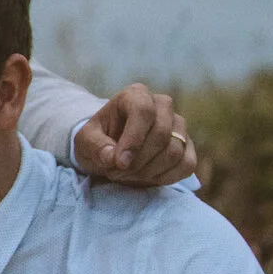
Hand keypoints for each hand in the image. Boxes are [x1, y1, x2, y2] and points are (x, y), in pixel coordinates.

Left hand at [74, 83, 196, 185]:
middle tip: (116, 172)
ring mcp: (178, 125)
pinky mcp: (187, 146)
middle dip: (138, 161)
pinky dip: (166, 177)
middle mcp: (162, 105)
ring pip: (174, 152)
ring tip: (126, 175)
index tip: (119, 163)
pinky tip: (146, 178)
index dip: (133, 140)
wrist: (110, 150)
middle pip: (161, 134)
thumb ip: (96, 147)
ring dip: (148, 171)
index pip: (143, 111)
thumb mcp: (85, 141)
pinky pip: (187, 164)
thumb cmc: (97, 140)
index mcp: (136, 95)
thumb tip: (112, 158)